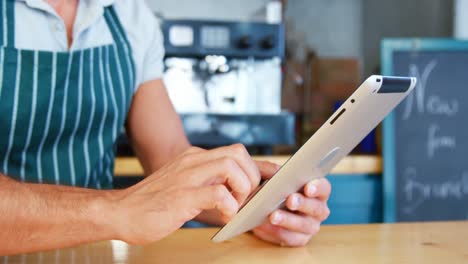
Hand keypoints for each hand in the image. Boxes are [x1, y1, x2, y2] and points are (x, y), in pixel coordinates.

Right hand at [109, 144, 259, 243]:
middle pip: (239, 153)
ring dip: (242, 189)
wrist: (120, 212)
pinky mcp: (182, 195)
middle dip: (252, 177)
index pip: (236, 152)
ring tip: (234, 206)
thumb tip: (238, 197)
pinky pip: (218, 193)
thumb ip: (208, 185)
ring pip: (232, 166)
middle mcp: (192, 161)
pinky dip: (229, 206)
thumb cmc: (153, 204)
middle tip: (244, 198)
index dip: (259, 165)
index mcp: (194, 158)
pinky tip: (222, 216)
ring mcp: (187, 176)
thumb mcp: (184, 187)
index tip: (274, 177)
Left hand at [252, 161, 330, 246]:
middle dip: (303, 204)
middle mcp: (317, 209)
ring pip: (305, 226)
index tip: (308, 188)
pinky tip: (264, 226)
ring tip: (273, 216)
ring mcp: (310, 226)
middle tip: (290, 201)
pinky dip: (277, 232)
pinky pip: (291, 238)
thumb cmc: (265, 187)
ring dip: (289, 221)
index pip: (324, 188)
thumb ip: (271, 170)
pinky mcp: (298, 239)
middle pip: (317, 208)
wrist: (254, 206)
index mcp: (315, 190)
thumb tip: (276, 172)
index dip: (318, 187)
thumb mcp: (264, 174)